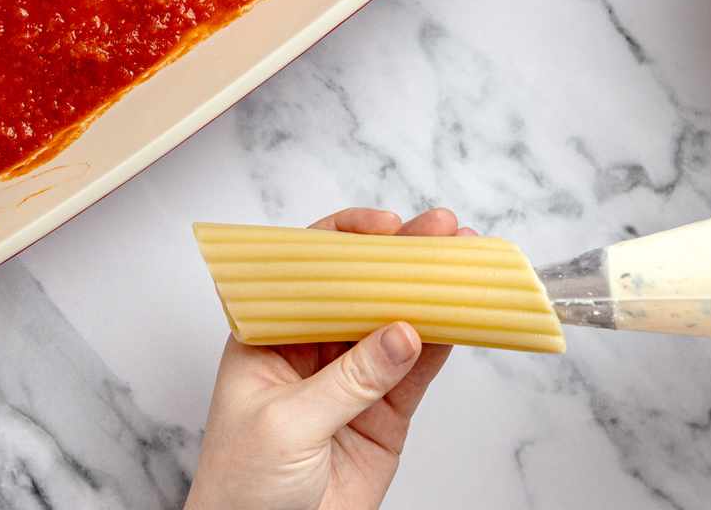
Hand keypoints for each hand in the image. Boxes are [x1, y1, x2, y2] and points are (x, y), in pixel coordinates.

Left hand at [185, 208, 470, 509]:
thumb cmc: (241, 489)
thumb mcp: (287, 425)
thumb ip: (349, 380)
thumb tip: (402, 334)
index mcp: (269, 335)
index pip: (307, 271)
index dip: (346, 240)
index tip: (385, 227)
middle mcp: (311, 348)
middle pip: (361, 288)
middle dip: (401, 257)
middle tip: (442, 232)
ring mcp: (352, 378)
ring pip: (396, 321)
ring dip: (432, 292)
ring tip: (468, 263)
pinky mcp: (384, 412)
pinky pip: (419, 369)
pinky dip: (446, 341)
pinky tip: (467, 317)